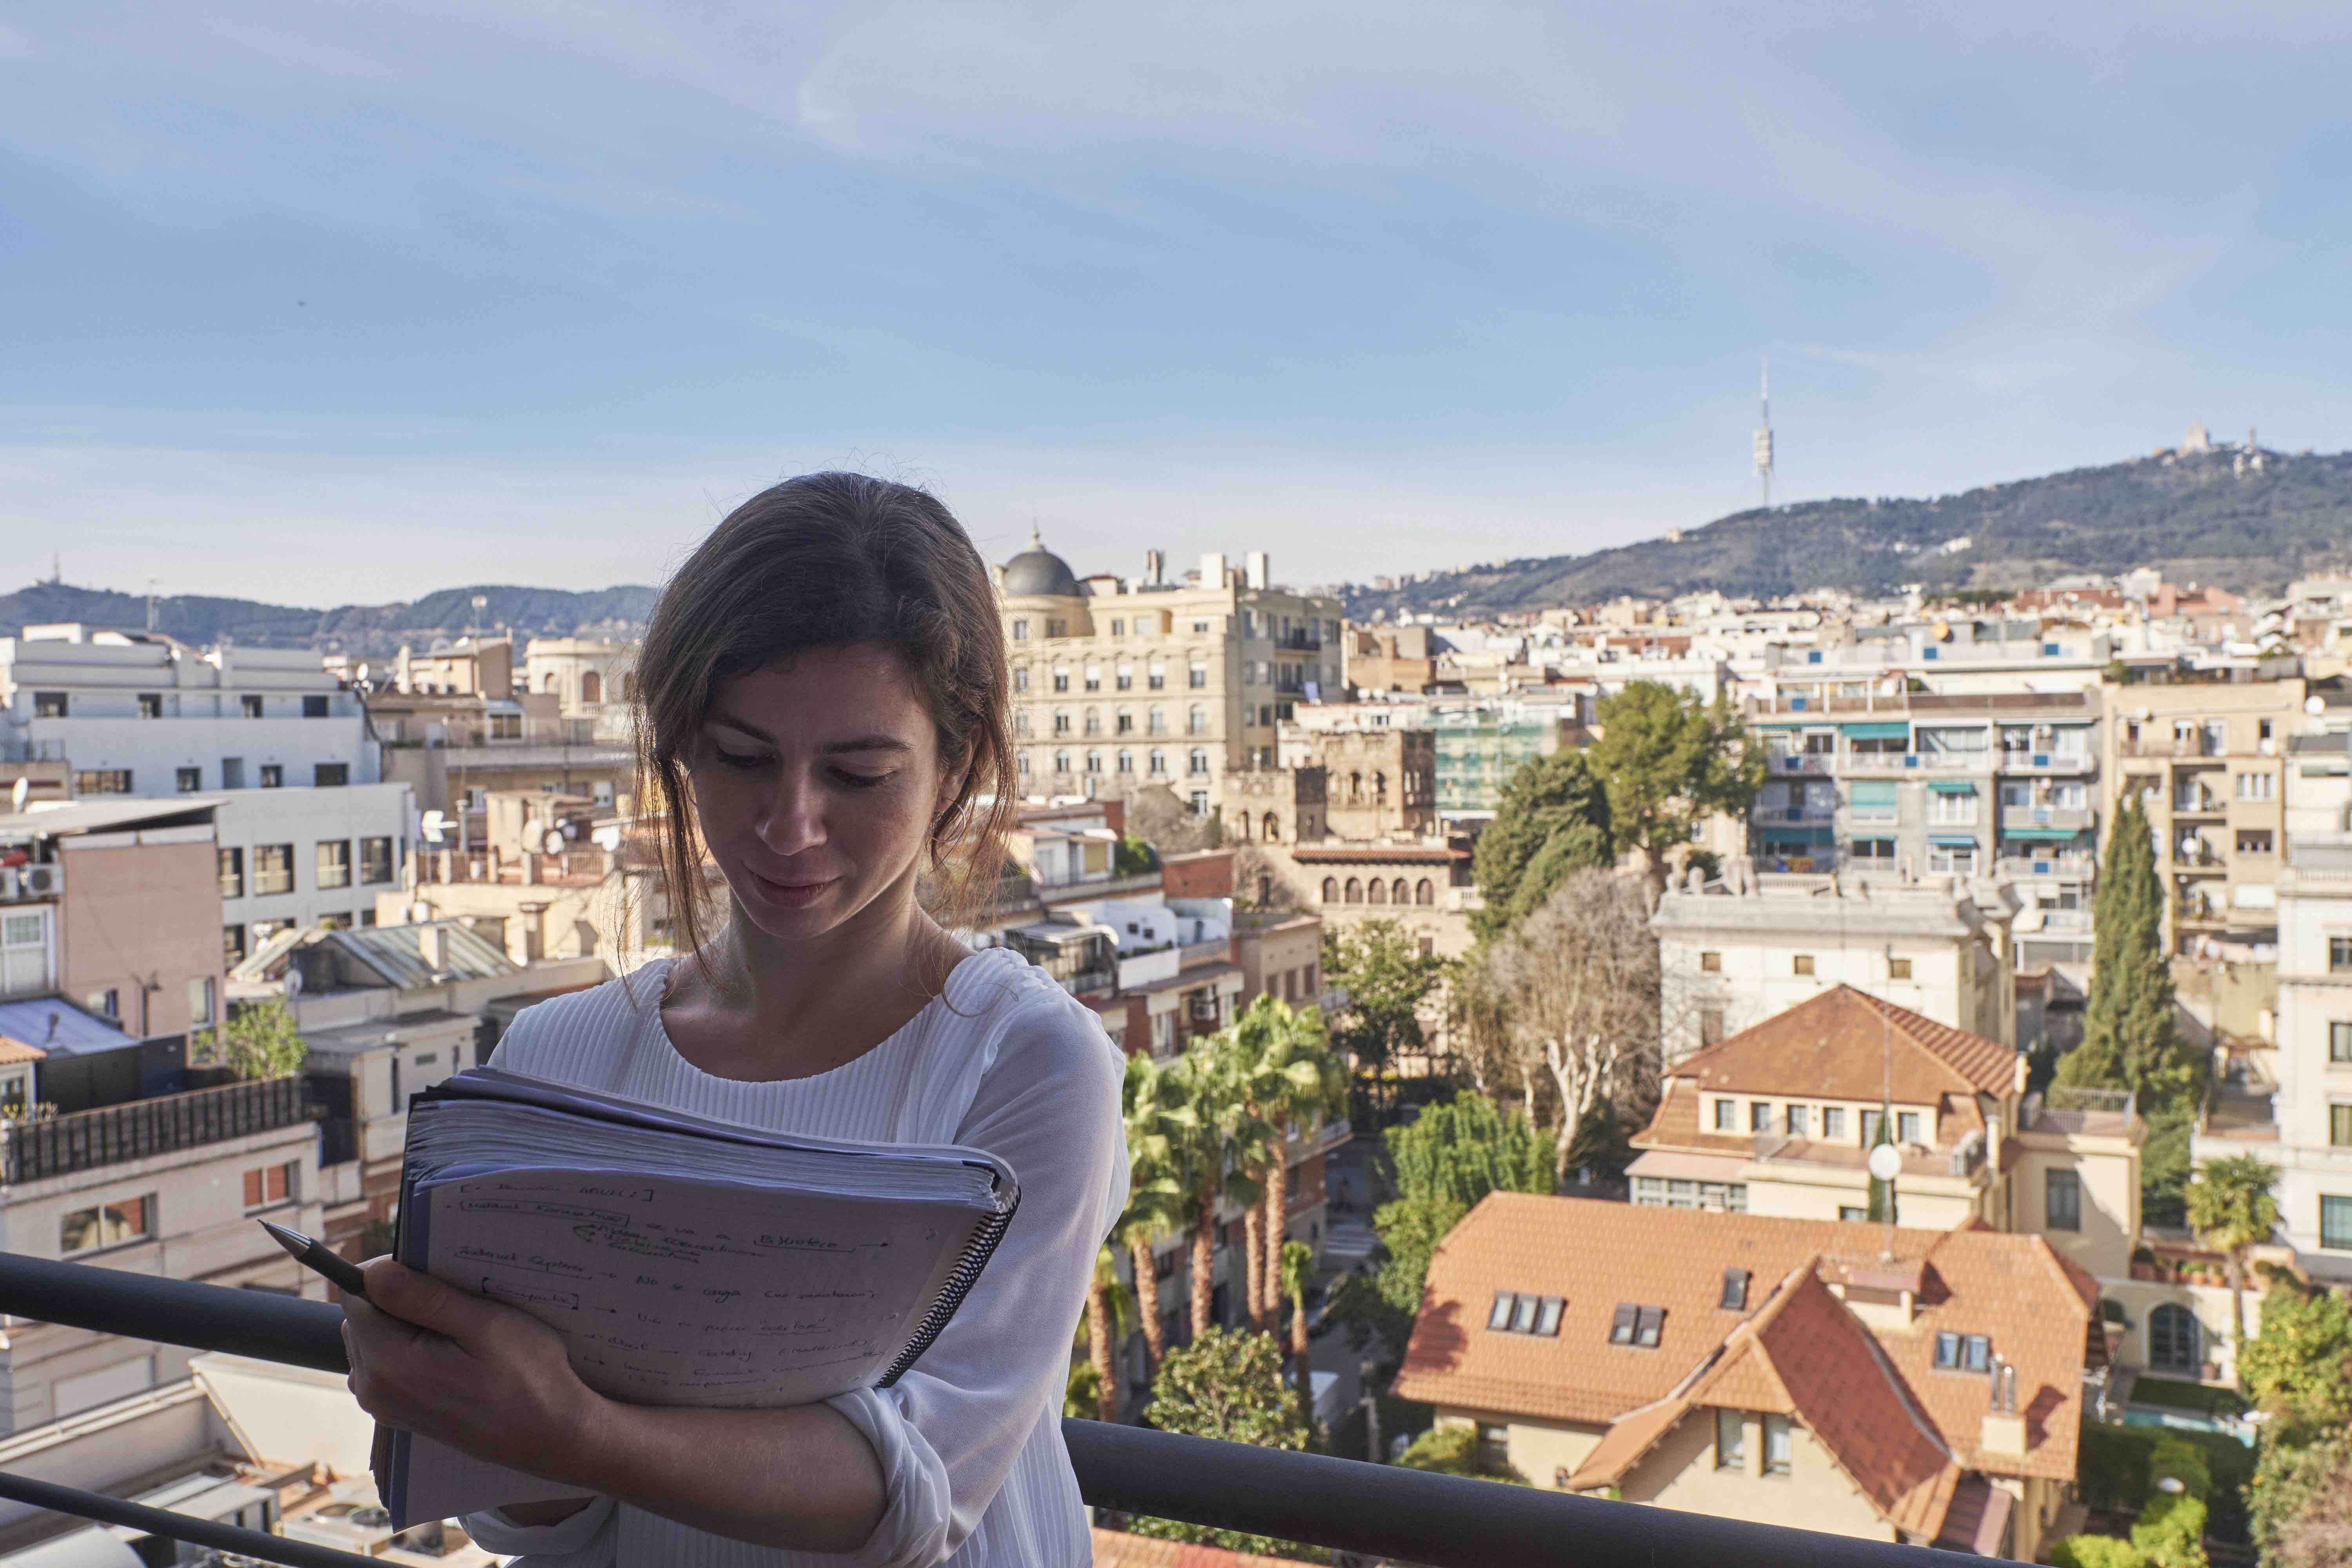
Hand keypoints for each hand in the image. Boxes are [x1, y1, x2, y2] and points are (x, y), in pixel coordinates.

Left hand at [342, 1257, 609, 1485]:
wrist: (548, 1436)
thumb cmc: (528, 1378)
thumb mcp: (487, 1325)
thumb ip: (426, 1298)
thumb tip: (374, 1273)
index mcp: (389, 1364)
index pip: (358, 1295)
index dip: (393, 1273)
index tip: (438, 1276)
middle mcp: (373, 1388)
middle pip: (363, 1315)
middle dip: (401, 1299)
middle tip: (458, 1307)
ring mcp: (383, 1404)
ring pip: (375, 1336)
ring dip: (408, 1323)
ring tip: (462, 1333)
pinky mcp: (396, 1410)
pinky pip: (387, 1360)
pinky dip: (413, 1346)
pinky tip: (455, 1354)